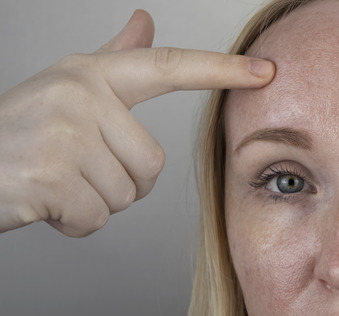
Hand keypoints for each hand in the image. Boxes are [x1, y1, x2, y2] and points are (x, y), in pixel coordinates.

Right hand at [0, 10, 274, 236]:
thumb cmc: (16, 133)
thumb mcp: (67, 87)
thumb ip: (115, 59)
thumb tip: (145, 21)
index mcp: (91, 74)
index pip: (168, 67)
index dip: (221, 70)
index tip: (266, 72)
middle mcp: (80, 94)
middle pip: (151, 164)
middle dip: (119, 182)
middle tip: (71, 170)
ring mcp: (65, 132)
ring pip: (126, 194)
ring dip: (94, 203)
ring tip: (54, 181)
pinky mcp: (52, 175)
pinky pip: (97, 218)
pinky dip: (73, 223)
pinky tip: (44, 202)